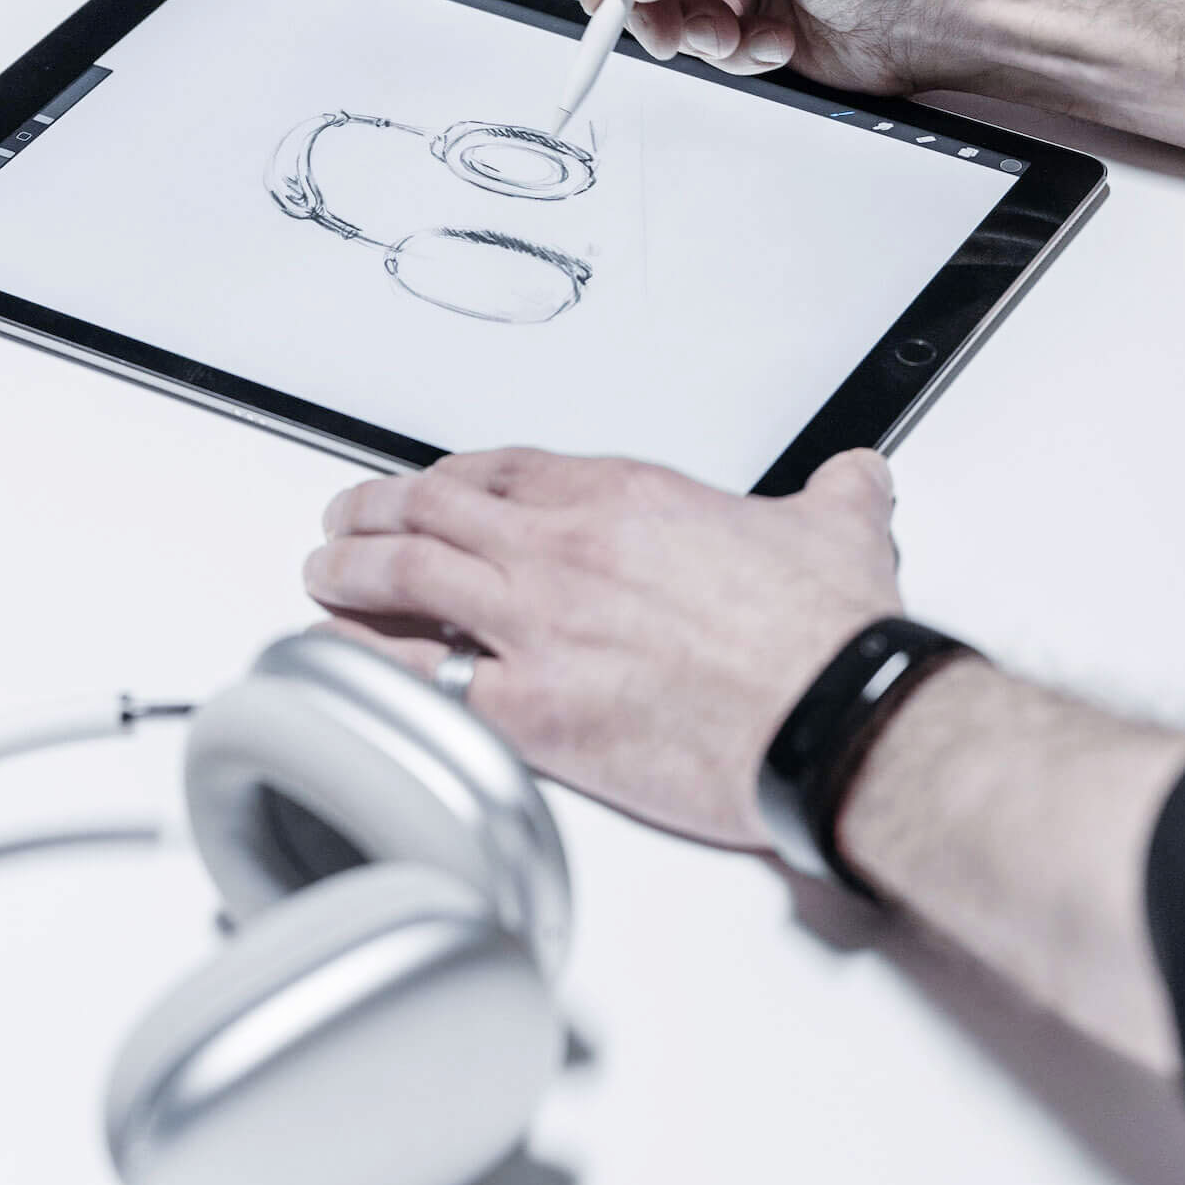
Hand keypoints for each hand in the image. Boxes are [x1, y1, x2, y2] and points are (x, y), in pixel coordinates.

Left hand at [303, 447, 902, 847]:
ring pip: (410, 574)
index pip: (506, 468)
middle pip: (436, 509)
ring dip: (353, 570)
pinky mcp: (533, 706)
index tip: (430, 489)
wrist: (835, 716)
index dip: (451, 477)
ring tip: (326, 576)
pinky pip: (422, 674)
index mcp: (626, 499)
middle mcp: (567, 548)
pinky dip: (369, 662)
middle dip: (377, 511)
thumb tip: (858, 480)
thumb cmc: (829, 639)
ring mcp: (540, 623)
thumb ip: (836, 498)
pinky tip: (342, 659)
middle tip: (348, 520)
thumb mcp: (840, 530)